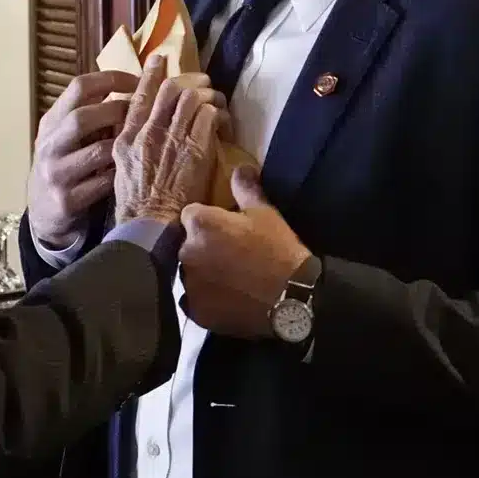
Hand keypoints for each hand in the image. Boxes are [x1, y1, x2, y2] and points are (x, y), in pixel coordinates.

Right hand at [26, 68, 143, 246]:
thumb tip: (132, 85)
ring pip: (96, 152)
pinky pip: (102, 183)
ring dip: (123, 146)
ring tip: (141, 143)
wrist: (44, 214)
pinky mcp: (65, 200)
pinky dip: (121, 175)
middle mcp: (49, 145)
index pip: (79, 87)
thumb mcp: (67, 137)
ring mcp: (55, 173)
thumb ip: (90, 114)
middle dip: (118, 112)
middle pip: (82, 117)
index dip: (112, 79)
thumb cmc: (66, 166)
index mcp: (51, 122)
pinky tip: (132, 172)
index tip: (139, 81)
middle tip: (143, 114)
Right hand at [112, 54, 225, 226]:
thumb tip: (142, 127)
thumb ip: (131, 144)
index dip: (151, 74)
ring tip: (215, 100)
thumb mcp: (122, 168)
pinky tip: (222, 122)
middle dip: (188, 80)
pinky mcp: (195, 149)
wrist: (149, 224)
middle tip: (201, 81)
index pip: (138, 95)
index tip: (159, 60)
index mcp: (126, 137)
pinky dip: (218, 115)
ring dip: (207, 96)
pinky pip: (209, 117)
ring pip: (192, 99)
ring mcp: (171, 139)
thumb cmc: (135, 203)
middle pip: (169, 90)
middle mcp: (147, 132)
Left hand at [177, 166, 311, 337]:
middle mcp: (185, 251)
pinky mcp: (195, 310)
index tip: (226, 231)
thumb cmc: (279, 249)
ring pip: (189, 273)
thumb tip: (241, 167)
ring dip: (202, 274)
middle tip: (230, 257)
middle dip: (202, 248)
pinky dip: (206, 299)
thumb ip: (246, 189)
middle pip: (186, 245)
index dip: (208, 222)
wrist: (293, 298)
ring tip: (230, 281)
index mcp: (199, 223)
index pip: (190, 216)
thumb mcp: (265, 213)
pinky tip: (227, 299)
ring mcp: (189, 283)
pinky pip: (194, 300)